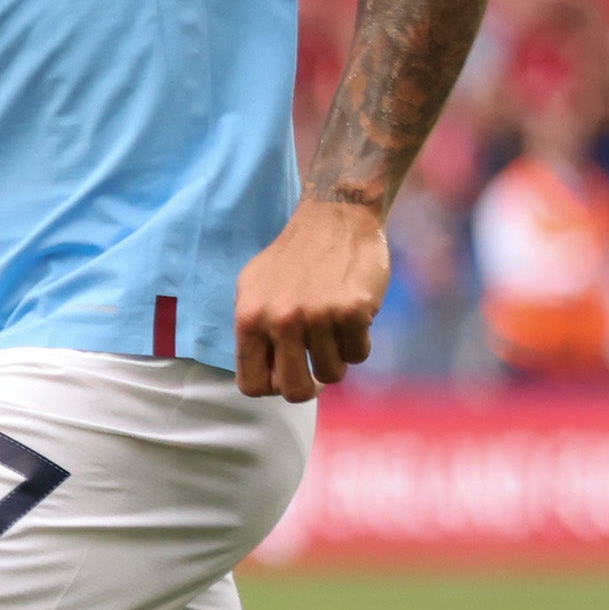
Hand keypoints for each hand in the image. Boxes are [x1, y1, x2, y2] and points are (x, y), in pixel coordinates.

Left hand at [229, 197, 386, 400]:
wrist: (334, 218)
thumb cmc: (292, 259)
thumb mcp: (252, 289)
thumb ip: (254, 332)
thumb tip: (260, 376)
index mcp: (249, 318)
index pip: (251, 384)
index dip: (271, 388)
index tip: (284, 377)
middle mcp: (280, 321)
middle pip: (293, 391)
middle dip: (307, 388)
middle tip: (315, 372)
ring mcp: (318, 317)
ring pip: (333, 374)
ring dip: (336, 358)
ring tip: (332, 329)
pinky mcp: (353, 311)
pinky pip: (359, 354)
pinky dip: (358, 341)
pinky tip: (351, 315)